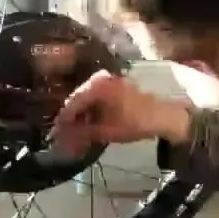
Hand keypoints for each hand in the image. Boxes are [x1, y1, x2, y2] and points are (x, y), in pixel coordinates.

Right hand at [51, 70, 190, 155]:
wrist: (163, 116)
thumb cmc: (135, 122)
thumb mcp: (106, 131)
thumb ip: (81, 133)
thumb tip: (61, 139)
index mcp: (96, 85)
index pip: (72, 103)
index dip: (63, 121)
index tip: (55, 135)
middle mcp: (99, 78)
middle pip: (78, 99)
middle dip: (71, 118)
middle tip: (64, 135)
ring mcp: (108, 80)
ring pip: (87, 99)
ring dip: (81, 115)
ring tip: (76, 132)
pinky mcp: (115, 85)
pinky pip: (97, 97)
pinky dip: (92, 110)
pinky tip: (89, 122)